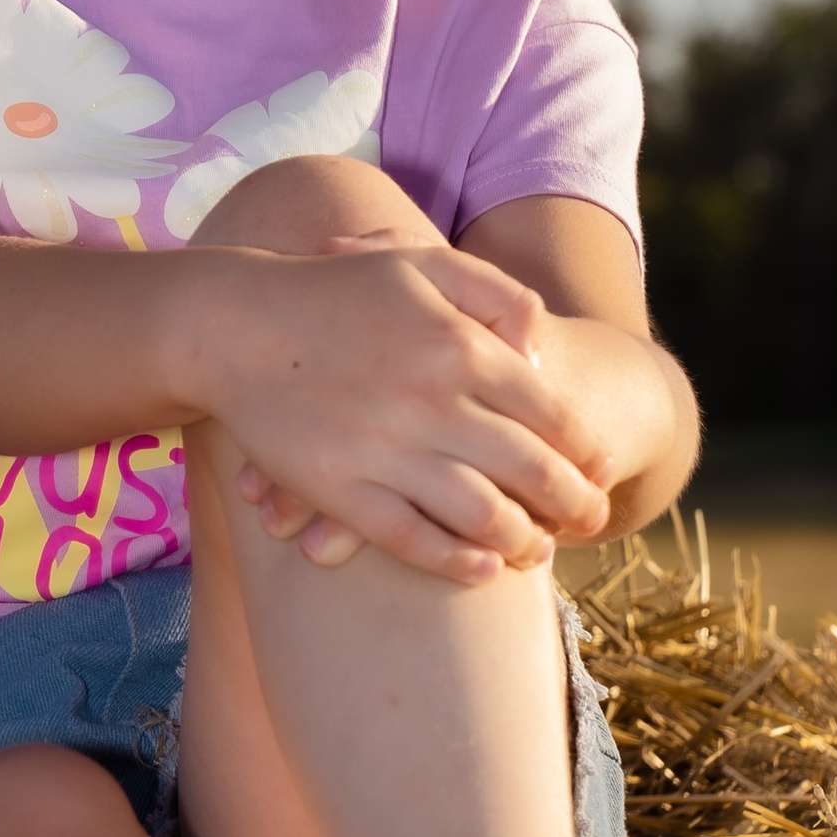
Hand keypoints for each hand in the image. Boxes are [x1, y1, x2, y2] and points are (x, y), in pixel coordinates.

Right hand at [191, 230, 617, 586]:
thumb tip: (541, 350)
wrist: (235, 325)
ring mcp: (387, 451)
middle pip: (532, 473)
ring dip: (524, 543)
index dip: (587, 454)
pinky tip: (481, 569)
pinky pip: (415, 541)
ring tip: (537, 550)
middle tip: (589, 522)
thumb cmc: (334, 292)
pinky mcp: (342, 491)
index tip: (601, 474)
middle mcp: (434, 403)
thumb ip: (495, 295)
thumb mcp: (422, 266)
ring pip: (483, 517)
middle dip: (574, 507)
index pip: (553, 417)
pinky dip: (458, 562)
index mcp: (461, 348)